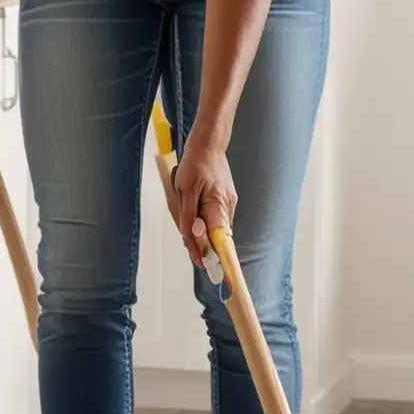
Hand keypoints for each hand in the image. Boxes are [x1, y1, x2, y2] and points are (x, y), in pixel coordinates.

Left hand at [173, 131, 235, 268]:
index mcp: (218, 204)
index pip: (218, 239)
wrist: (208, 144)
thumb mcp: (184, 192)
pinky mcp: (226, 199)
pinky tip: (197, 220)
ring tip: (192, 233)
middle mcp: (228, 206)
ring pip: (216, 227)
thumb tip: (193, 241)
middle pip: (217, 236)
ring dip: (205, 234)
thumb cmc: (195, 164)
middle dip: (205, 245)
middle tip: (194, 253)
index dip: (214, 255)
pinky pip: (216, 218)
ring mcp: (229, 202)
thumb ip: (189, 219)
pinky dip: (207, 223)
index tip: (208, 269)